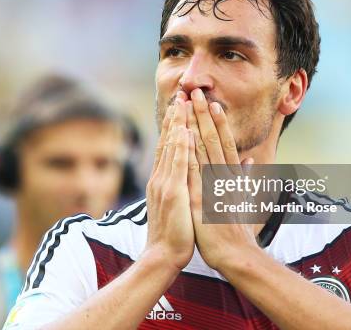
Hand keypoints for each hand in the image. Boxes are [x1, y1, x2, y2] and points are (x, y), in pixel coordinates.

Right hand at [143, 97, 194, 271]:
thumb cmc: (174, 233)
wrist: (163, 255)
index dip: (174, 126)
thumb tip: (188, 176)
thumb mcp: (179, 206)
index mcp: (164, 180)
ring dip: (177, 125)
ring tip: (182, 104)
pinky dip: (181, 145)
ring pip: (172, 148)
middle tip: (180, 95)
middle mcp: (161, 178)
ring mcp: (165, 184)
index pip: (169, 147)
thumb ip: (183, 187)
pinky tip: (184, 130)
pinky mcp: (173, 192)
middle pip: (168, 142)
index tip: (180, 107)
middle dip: (175, 118)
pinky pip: (178, 164)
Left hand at [186, 88, 259, 271]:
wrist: (236, 254)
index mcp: (231, 176)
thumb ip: (244, 178)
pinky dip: (190, 152)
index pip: (224, 142)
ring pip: (203, 149)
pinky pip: (194, 170)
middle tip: (197, 92)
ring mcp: (212, 186)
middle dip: (204, 114)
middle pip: (213, 139)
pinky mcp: (201, 198)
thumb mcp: (243, 198)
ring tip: (190, 104)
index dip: (218, 121)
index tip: (212, 102)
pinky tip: (185, 136)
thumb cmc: (236, 228)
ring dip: (196, 124)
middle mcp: (223, 176)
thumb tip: (249, 161)